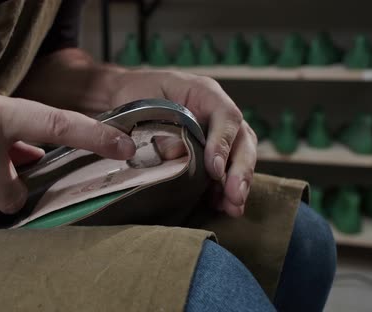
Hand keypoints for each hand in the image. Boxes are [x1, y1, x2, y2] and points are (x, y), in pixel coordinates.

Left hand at [109, 70, 256, 216]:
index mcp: (204, 93)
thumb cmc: (137, 94)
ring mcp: (217, 132)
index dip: (224, 143)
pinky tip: (221, 206)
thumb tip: (175, 153)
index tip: (214, 169)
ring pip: (240, 156)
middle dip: (240, 170)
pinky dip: (225, 189)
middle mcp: (217, 112)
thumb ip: (158, 126)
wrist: (128, 95)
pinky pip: (225, 170)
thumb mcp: (143, 103)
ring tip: (233, 207)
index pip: (226, 116)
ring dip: (237, 183)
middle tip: (234, 195)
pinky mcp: (210, 151)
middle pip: (242, 139)